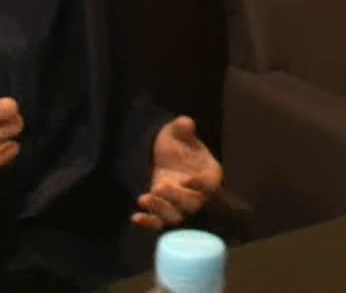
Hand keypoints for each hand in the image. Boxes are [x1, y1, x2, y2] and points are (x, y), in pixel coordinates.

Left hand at [132, 116, 222, 230]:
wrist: (162, 155)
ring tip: (144, 198)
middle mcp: (198, 195)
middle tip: (159, 186)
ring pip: (175, 216)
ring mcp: (181, 206)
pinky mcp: (164, 213)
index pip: (209, 184)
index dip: (200, 184)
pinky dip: (149, 223)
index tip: (188, 179)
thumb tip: (185, 122)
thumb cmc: (177, 143)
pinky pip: (159, 223)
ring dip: (160, 210)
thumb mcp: (178, 132)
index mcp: (209, 175)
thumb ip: (182, 128)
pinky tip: (136, 217)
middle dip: (176, 197)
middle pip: (192, 204)